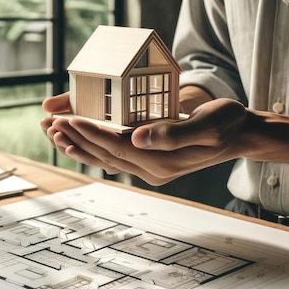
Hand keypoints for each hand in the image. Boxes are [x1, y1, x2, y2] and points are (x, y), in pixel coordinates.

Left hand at [42, 98, 246, 184]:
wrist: (239, 134)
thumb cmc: (226, 123)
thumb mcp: (207, 124)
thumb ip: (173, 133)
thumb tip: (137, 138)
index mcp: (163, 161)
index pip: (117, 146)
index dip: (90, 132)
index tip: (66, 118)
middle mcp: (152, 170)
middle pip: (105, 154)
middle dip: (76, 138)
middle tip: (49, 123)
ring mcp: (150, 169)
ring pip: (106, 158)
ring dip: (80, 145)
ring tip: (55, 132)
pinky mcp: (150, 163)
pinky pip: (115, 157)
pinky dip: (94, 148)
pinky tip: (79, 142)